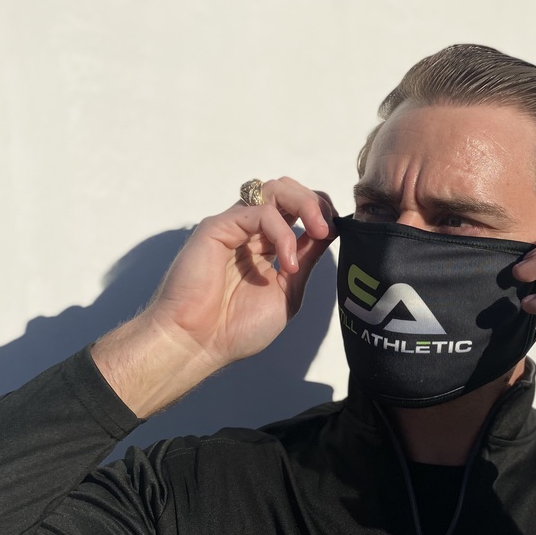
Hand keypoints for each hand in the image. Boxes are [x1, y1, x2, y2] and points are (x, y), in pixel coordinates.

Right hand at [93, 177, 336, 416]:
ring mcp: (234, 226)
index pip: (298, 209)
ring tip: (318, 233)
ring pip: (274, 189)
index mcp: (265, 244)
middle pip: (288, 190)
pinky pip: (258, 212)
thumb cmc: (235, 328)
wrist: (198, 345)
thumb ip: (306, 259)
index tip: (336, 232)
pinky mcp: (217, 227)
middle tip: (327, 228)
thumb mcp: (287, 291)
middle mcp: (250, 230)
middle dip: (315, 202)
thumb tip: (331, 231)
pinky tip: (287, 262)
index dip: (322, 213)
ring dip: (304, 205)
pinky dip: (282, 233)